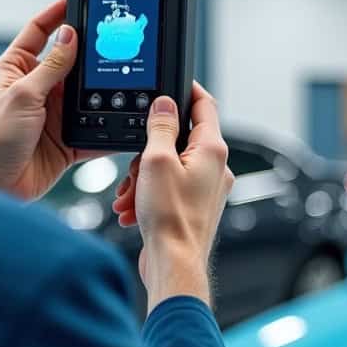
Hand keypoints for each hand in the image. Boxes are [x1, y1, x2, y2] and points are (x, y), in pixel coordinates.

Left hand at [0, 0, 106, 199]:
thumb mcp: (23, 94)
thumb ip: (51, 67)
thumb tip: (70, 36)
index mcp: (16, 69)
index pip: (39, 32)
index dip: (58, 14)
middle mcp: (36, 89)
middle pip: (70, 63)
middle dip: (90, 56)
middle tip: (115, 41)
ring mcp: (52, 115)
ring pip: (86, 96)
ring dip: (101, 94)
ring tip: (121, 82)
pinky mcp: (65, 141)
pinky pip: (93, 130)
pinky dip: (107, 127)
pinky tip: (121, 122)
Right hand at [110, 83, 233, 312]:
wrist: (173, 264)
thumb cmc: (170, 218)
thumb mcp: (156, 161)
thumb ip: (160, 127)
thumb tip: (165, 104)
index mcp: (213, 150)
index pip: (204, 105)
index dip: (187, 90)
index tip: (172, 82)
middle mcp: (216, 167)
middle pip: (179, 139)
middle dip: (148, 151)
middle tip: (135, 167)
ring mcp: (206, 188)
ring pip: (169, 166)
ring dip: (143, 177)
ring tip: (130, 196)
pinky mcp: (194, 206)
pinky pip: (168, 188)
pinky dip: (148, 194)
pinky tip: (131, 209)